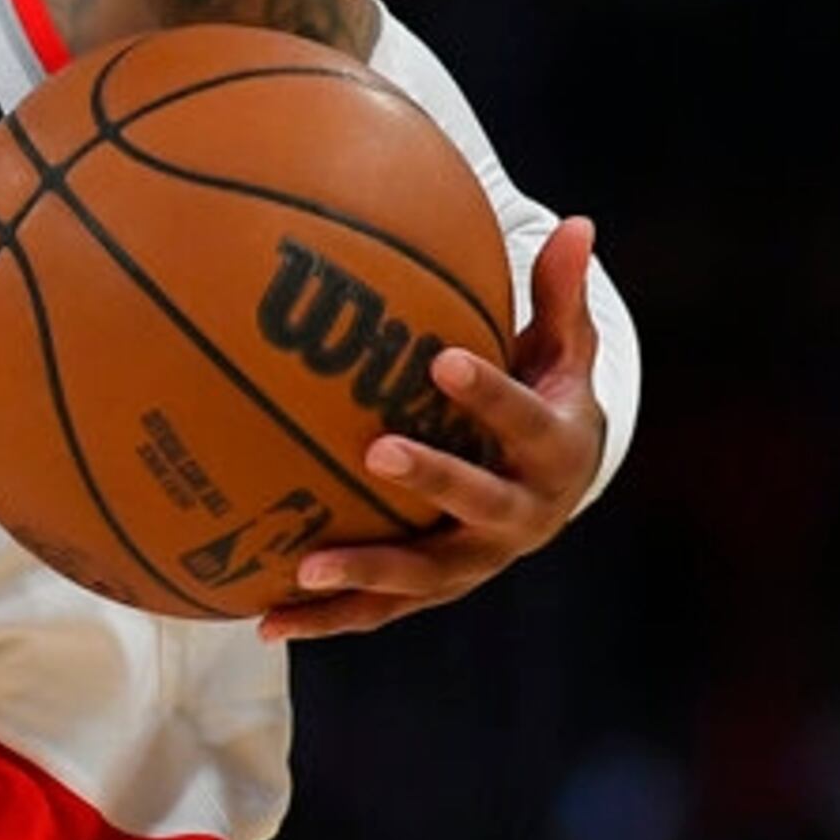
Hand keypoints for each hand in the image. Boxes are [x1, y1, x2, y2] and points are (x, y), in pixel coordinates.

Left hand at [259, 216, 607, 644]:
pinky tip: (263, 618)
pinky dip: (327, 619)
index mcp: (553, 449)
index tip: (441, 358)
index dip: (486, 393)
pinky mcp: (436, 588)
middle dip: (431, 479)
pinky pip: (380, 610)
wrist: (560, 487)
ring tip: (301, 571)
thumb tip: (577, 220)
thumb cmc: (547, 396)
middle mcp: (521, 514)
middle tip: (375, 454)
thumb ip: (559, 292)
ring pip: (422, 575)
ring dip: (364, 575)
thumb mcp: (562, 349)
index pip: (520, 417)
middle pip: (477, 501)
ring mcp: (477, 560)